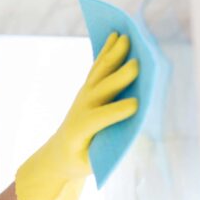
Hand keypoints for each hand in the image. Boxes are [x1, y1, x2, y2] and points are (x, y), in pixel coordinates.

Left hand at [14, 31, 138, 199]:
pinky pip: (99, 67)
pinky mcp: (88, 88)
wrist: (61, 153)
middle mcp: (82, 108)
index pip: (99, 119)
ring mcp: (84, 95)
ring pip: (100, 73)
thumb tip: (136, 132)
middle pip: (102, 90)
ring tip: (127, 38)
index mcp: (81, 130)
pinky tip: (116, 36)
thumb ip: (111, 148)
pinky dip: (107, 51)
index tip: (137, 106)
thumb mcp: (93, 163)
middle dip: (119, 77)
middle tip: (137, 64)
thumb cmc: (84, 160)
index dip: (117, 112)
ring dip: (114, 55)